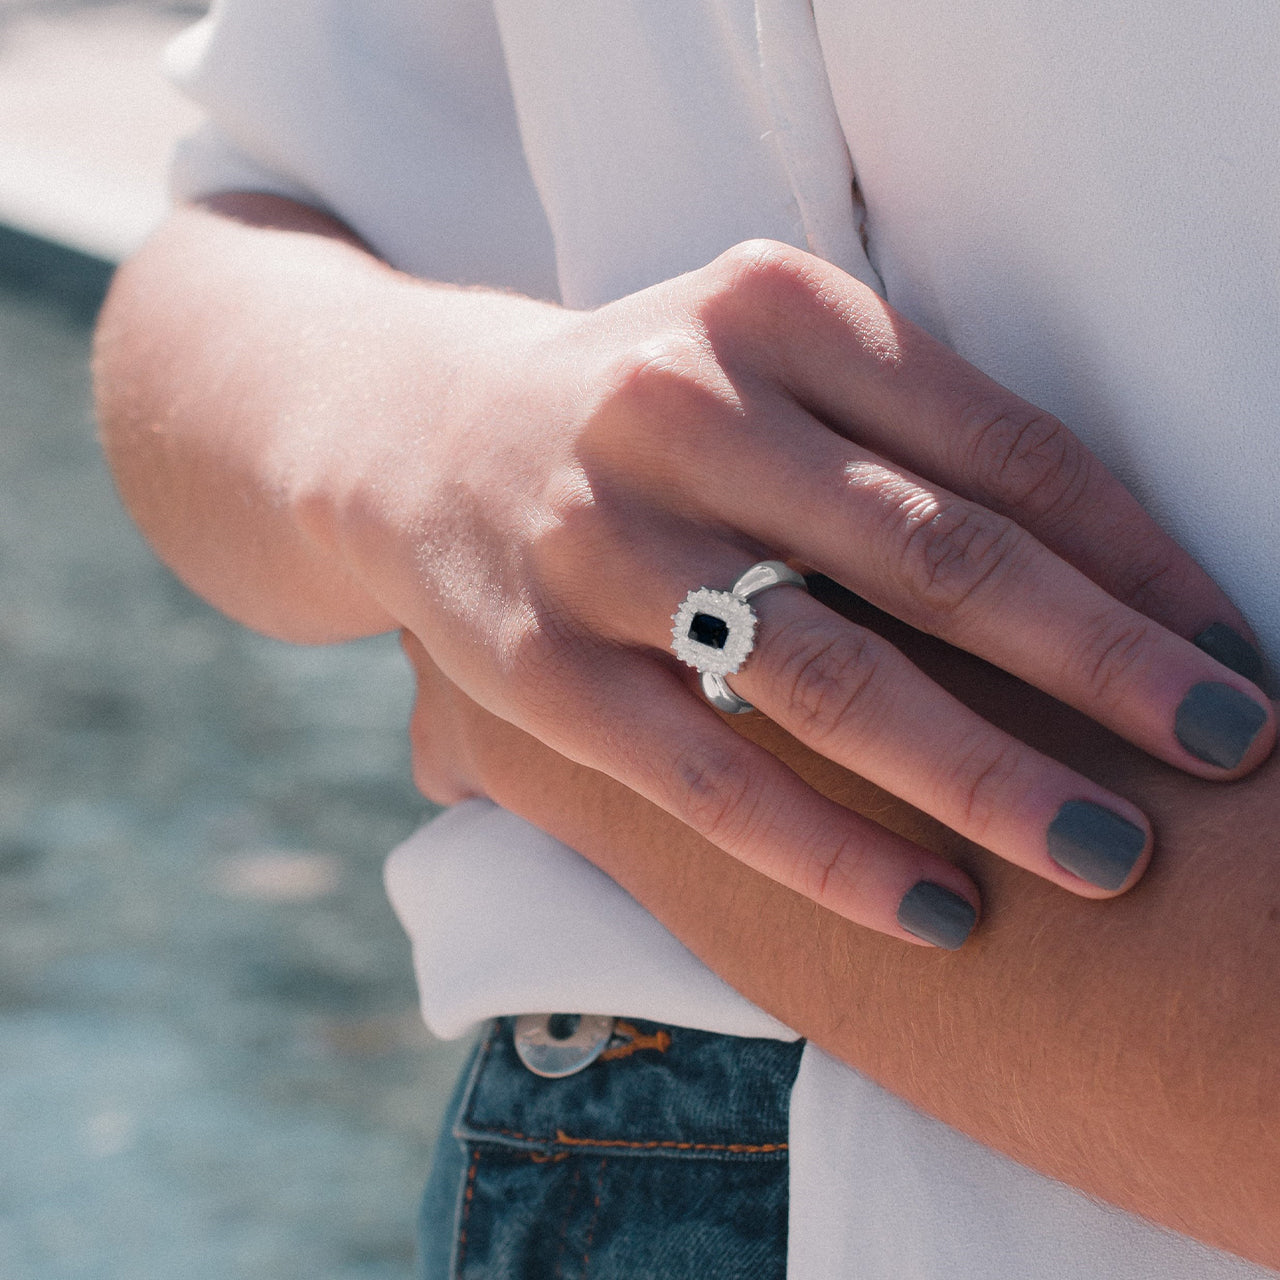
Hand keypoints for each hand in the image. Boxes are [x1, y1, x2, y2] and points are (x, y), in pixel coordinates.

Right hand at [347, 238, 1272, 947]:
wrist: (412, 428)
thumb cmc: (634, 400)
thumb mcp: (760, 353)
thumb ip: (904, 427)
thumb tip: (1108, 568)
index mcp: (769, 309)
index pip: (998, 440)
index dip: (1132, 551)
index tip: (1218, 644)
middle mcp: (682, 409)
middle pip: (934, 555)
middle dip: (1100, 667)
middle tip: (1225, 748)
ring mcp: (599, 540)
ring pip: (826, 677)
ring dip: (984, 777)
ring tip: (1106, 854)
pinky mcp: (534, 662)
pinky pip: (706, 773)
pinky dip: (828, 850)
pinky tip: (935, 909)